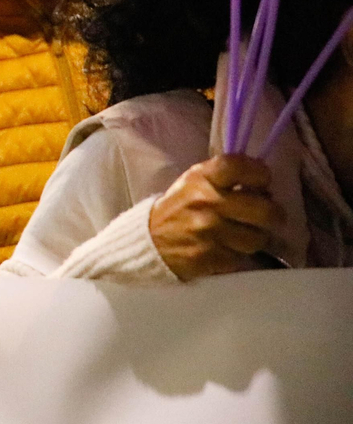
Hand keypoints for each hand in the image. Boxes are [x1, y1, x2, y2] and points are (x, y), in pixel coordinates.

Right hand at [149, 155, 285, 279]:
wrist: (150, 240)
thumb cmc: (181, 207)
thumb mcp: (196, 181)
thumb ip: (227, 178)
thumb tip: (266, 188)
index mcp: (202, 177)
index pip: (241, 166)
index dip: (261, 174)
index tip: (262, 182)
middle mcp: (207, 201)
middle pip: (266, 210)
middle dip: (273, 215)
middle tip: (266, 216)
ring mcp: (208, 231)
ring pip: (259, 238)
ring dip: (255, 238)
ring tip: (242, 234)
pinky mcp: (209, 257)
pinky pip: (242, 257)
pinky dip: (238, 254)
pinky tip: (225, 248)